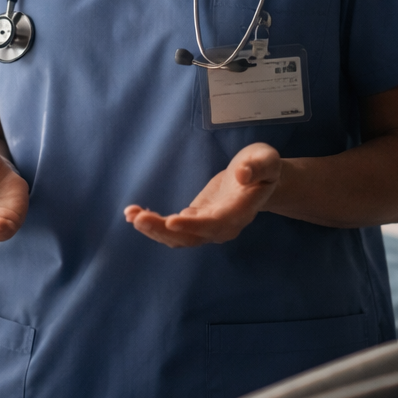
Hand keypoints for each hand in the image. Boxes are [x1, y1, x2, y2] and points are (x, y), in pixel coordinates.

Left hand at [124, 143, 280, 247]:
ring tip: (131, 215)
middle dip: (163, 230)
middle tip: (137, 218)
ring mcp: (209, 226)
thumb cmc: (264, 166)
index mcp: (240, 212)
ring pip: (180, 237)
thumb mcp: (267, 160)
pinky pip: (176, 229)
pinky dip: (156, 223)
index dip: (193, 226)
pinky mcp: (198, 220)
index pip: (215, 224)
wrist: (261, 178)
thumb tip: (243, 174)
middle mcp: (223, 226)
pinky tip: (136, 213)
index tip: (171, 221)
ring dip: (154, 229)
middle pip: (192, 237)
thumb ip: (258, 167)